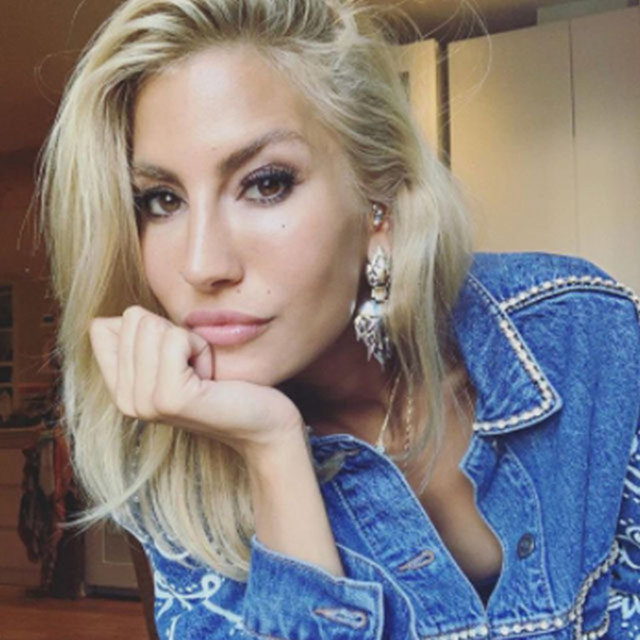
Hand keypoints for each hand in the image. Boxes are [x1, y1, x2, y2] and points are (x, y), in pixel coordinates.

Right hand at [89, 306, 304, 458]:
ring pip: (152, 326)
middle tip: (196, 369)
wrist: (264, 423)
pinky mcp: (170, 398)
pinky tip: (210, 377)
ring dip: (190, 341)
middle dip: (174, 334)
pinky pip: (176, 339)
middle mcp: (125, 401)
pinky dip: (200, 347)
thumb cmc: (226, 385)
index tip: (177, 358)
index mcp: (121, 390)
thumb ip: (141, 342)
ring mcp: (145, 402)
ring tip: (204, 374)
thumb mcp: (175, 359)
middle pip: (132, 320)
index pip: (102, 327)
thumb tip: (113, 318)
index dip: (149, 327)